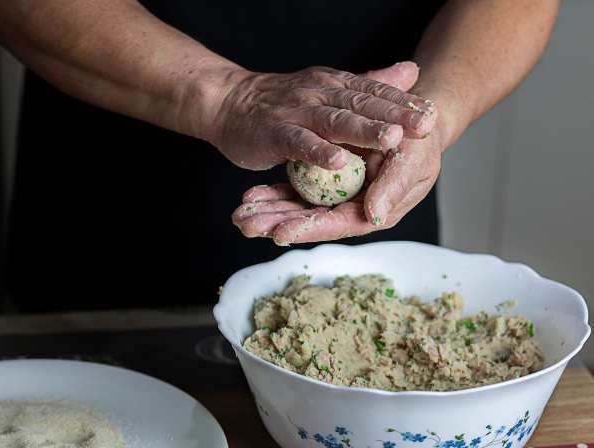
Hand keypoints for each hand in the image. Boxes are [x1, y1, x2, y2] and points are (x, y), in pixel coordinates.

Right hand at [206, 62, 436, 170]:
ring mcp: (296, 112)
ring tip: (392, 140)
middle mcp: (319, 94)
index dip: (403, 102)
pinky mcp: (275, 133)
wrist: (228, 103)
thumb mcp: (328, 88)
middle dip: (395, 115)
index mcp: (334, 85)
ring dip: (364, 131)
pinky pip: (299, 143)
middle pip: (361, 104)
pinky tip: (338, 162)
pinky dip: (318, 152)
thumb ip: (368, 84)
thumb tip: (412, 71)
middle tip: (425, 125)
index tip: (432, 112)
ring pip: (335, 122)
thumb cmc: (280, 103)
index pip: (374, 91)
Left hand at [231, 130, 442, 243]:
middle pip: (311, 220)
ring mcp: (336, 195)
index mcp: (374, 210)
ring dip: (269, 212)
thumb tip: (374, 216)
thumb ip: (393, 187)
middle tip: (247, 225)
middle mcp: (351, 207)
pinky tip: (250, 197)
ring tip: (240, 217)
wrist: (413, 121)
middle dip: (278, 223)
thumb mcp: (413, 160)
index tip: (280, 232)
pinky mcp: (324, 181)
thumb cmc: (420, 143)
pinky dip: (273, 194)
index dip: (309, 227)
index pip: (337, 223)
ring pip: (298, 207)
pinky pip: (295, 190)